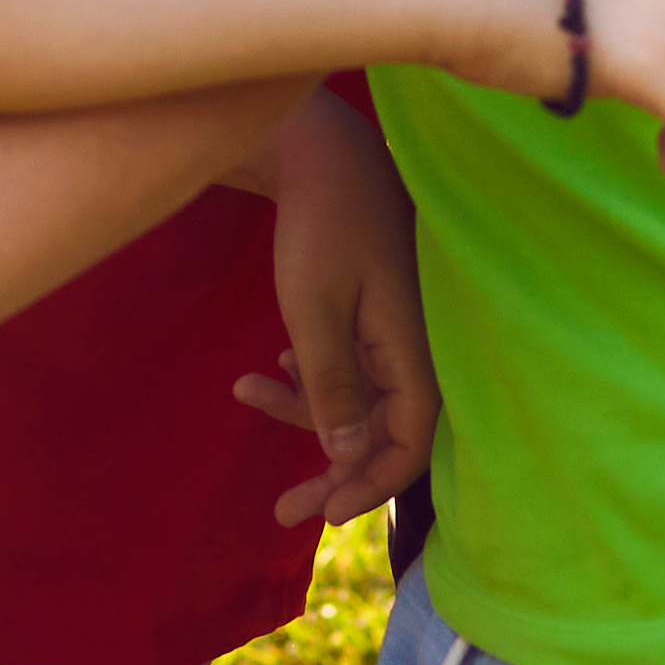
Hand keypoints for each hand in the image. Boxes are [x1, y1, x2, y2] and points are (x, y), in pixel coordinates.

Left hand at [237, 98, 439, 525]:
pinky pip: (353, 366)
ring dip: (303, 409)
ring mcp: (400, 329)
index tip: (320, 514)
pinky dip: (312, 376)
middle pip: (385, 433)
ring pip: (360, 400)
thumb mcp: (314, 314)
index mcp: (418, 350)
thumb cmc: (320, 228)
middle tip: (280, 511)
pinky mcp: (379, 312)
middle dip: (331, 469)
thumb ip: (332, 388)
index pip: (408, 445)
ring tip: (244, 389)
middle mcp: (419, 346)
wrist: (320, 151)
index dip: (366, 487)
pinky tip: (274, 364)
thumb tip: (349, 456)